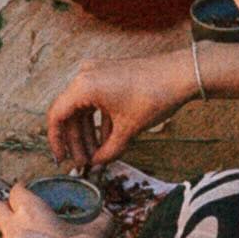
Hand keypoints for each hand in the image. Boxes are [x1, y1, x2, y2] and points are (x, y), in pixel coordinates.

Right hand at [46, 32, 194, 167]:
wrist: (182, 73)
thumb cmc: (154, 96)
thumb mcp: (128, 129)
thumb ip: (108, 150)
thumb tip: (97, 164)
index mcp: (83, 86)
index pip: (56, 116)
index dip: (56, 141)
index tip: (61, 159)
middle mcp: (85, 76)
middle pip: (70, 114)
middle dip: (76, 141)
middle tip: (84, 162)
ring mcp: (97, 73)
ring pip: (83, 109)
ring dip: (88, 133)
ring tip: (96, 155)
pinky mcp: (110, 74)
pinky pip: (96, 101)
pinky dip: (99, 121)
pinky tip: (108, 140)